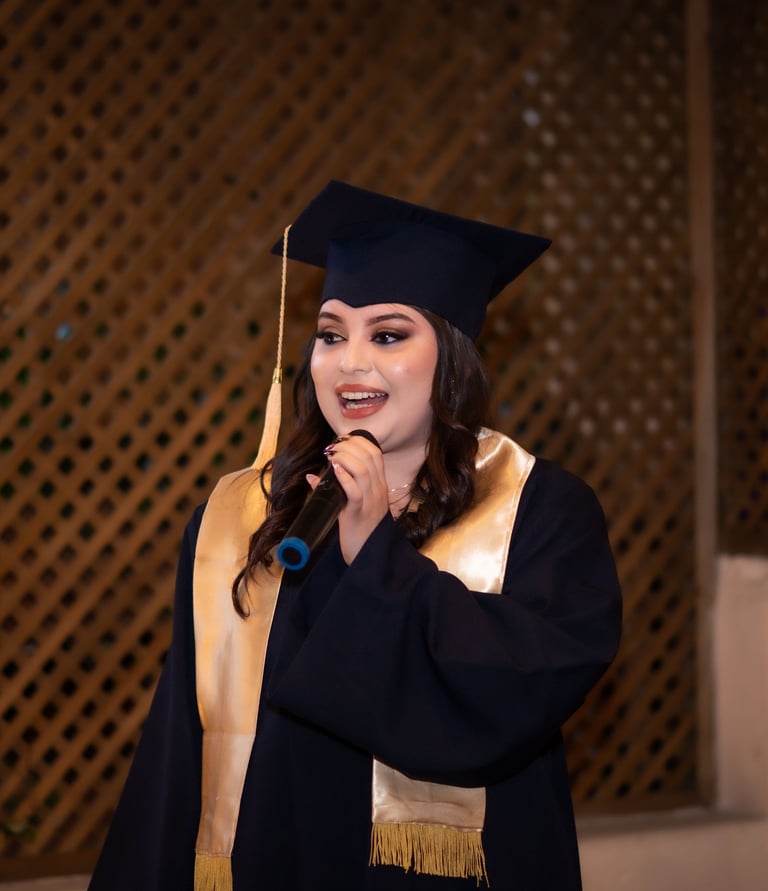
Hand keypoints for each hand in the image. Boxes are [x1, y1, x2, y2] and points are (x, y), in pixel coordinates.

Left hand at [306, 434, 387, 564]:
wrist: (367, 555)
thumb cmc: (359, 529)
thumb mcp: (353, 505)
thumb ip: (338, 488)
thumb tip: (312, 477)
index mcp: (379, 486)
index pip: (376, 454)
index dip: (359, 441)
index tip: (342, 439)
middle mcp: (378, 491)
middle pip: (369, 457)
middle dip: (349, 445)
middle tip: (332, 447)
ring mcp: (370, 502)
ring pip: (363, 470)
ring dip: (344, 457)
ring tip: (332, 456)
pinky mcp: (358, 514)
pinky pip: (355, 491)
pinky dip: (344, 477)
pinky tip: (334, 470)